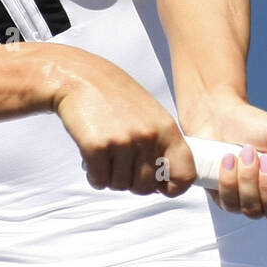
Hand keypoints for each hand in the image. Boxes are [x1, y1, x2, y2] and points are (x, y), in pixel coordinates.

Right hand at [50, 46, 194, 196]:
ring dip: (110, 178)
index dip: (174, 188)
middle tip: (121, 164)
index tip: (161, 187)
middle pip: (146, 187)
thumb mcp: (151, 115)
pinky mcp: (97, 146)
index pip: (185, 174)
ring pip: (120, 185)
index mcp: (167, 129)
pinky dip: (95, 176)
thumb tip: (164, 181)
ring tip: (106, 156)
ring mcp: (122, 142)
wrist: (81, 78)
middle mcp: (148, 137)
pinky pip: (99, 180)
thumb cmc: (116, 96)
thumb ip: (161, 144)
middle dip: (132, 183)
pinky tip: (92, 160)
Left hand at [182, 88, 266, 226]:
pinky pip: (230, 203)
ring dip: (248, 178)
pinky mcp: (227, 201)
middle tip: (264, 159)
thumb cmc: (256, 127)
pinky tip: (228, 159)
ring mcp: (251, 202)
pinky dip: (229, 179)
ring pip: (253, 210)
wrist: (220, 119)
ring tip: (244, 152)